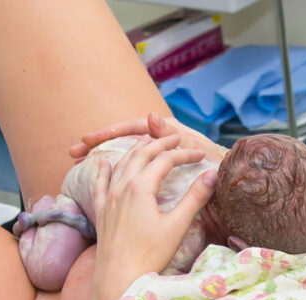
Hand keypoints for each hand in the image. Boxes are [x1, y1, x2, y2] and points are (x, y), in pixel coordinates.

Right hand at [69, 112, 223, 162]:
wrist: (231, 178)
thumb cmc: (216, 166)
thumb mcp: (195, 151)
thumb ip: (173, 136)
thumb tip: (148, 115)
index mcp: (168, 132)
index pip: (134, 128)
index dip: (111, 132)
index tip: (89, 138)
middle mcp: (161, 138)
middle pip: (124, 137)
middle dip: (99, 141)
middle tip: (74, 149)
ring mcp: (159, 153)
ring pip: (126, 151)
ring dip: (104, 153)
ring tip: (78, 159)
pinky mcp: (158, 168)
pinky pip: (133, 166)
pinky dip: (117, 169)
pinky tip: (100, 174)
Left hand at [92, 134, 216, 299]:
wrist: (119, 276)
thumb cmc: (150, 254)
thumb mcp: (177, 225)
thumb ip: (195, 198)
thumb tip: (212, 175)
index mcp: (141, 187)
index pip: (165, 160)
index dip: (184, 154)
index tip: (200, 154)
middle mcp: (122, 187)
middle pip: (142, 155)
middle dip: (160, 143)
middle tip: (176, 138)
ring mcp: (109, 198)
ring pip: (121, 164)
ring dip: (136, 150)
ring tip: (147, 141)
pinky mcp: (102, 210)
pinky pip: (101, 182)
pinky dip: (105, 169)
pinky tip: (106, 162)